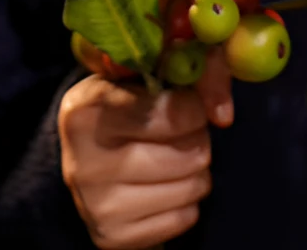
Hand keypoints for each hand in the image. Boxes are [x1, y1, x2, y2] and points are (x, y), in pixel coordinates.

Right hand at [59, 49, 232, 249]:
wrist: (83, 153)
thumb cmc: (122, 103)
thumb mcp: (143, 74)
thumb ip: (191, 76)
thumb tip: (223, 114)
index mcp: (86, 110)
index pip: (169, 113)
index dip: (192, 108)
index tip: (190, 105)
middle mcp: (85, 160)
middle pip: (187, 152)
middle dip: (197, 137)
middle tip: (183, 130)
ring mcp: (96, 204)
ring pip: (190, 186)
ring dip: (195, 169)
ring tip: (175, 154)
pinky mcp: (112, 236)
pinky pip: (183, 219)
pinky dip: (185, 201)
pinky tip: (164, 184)